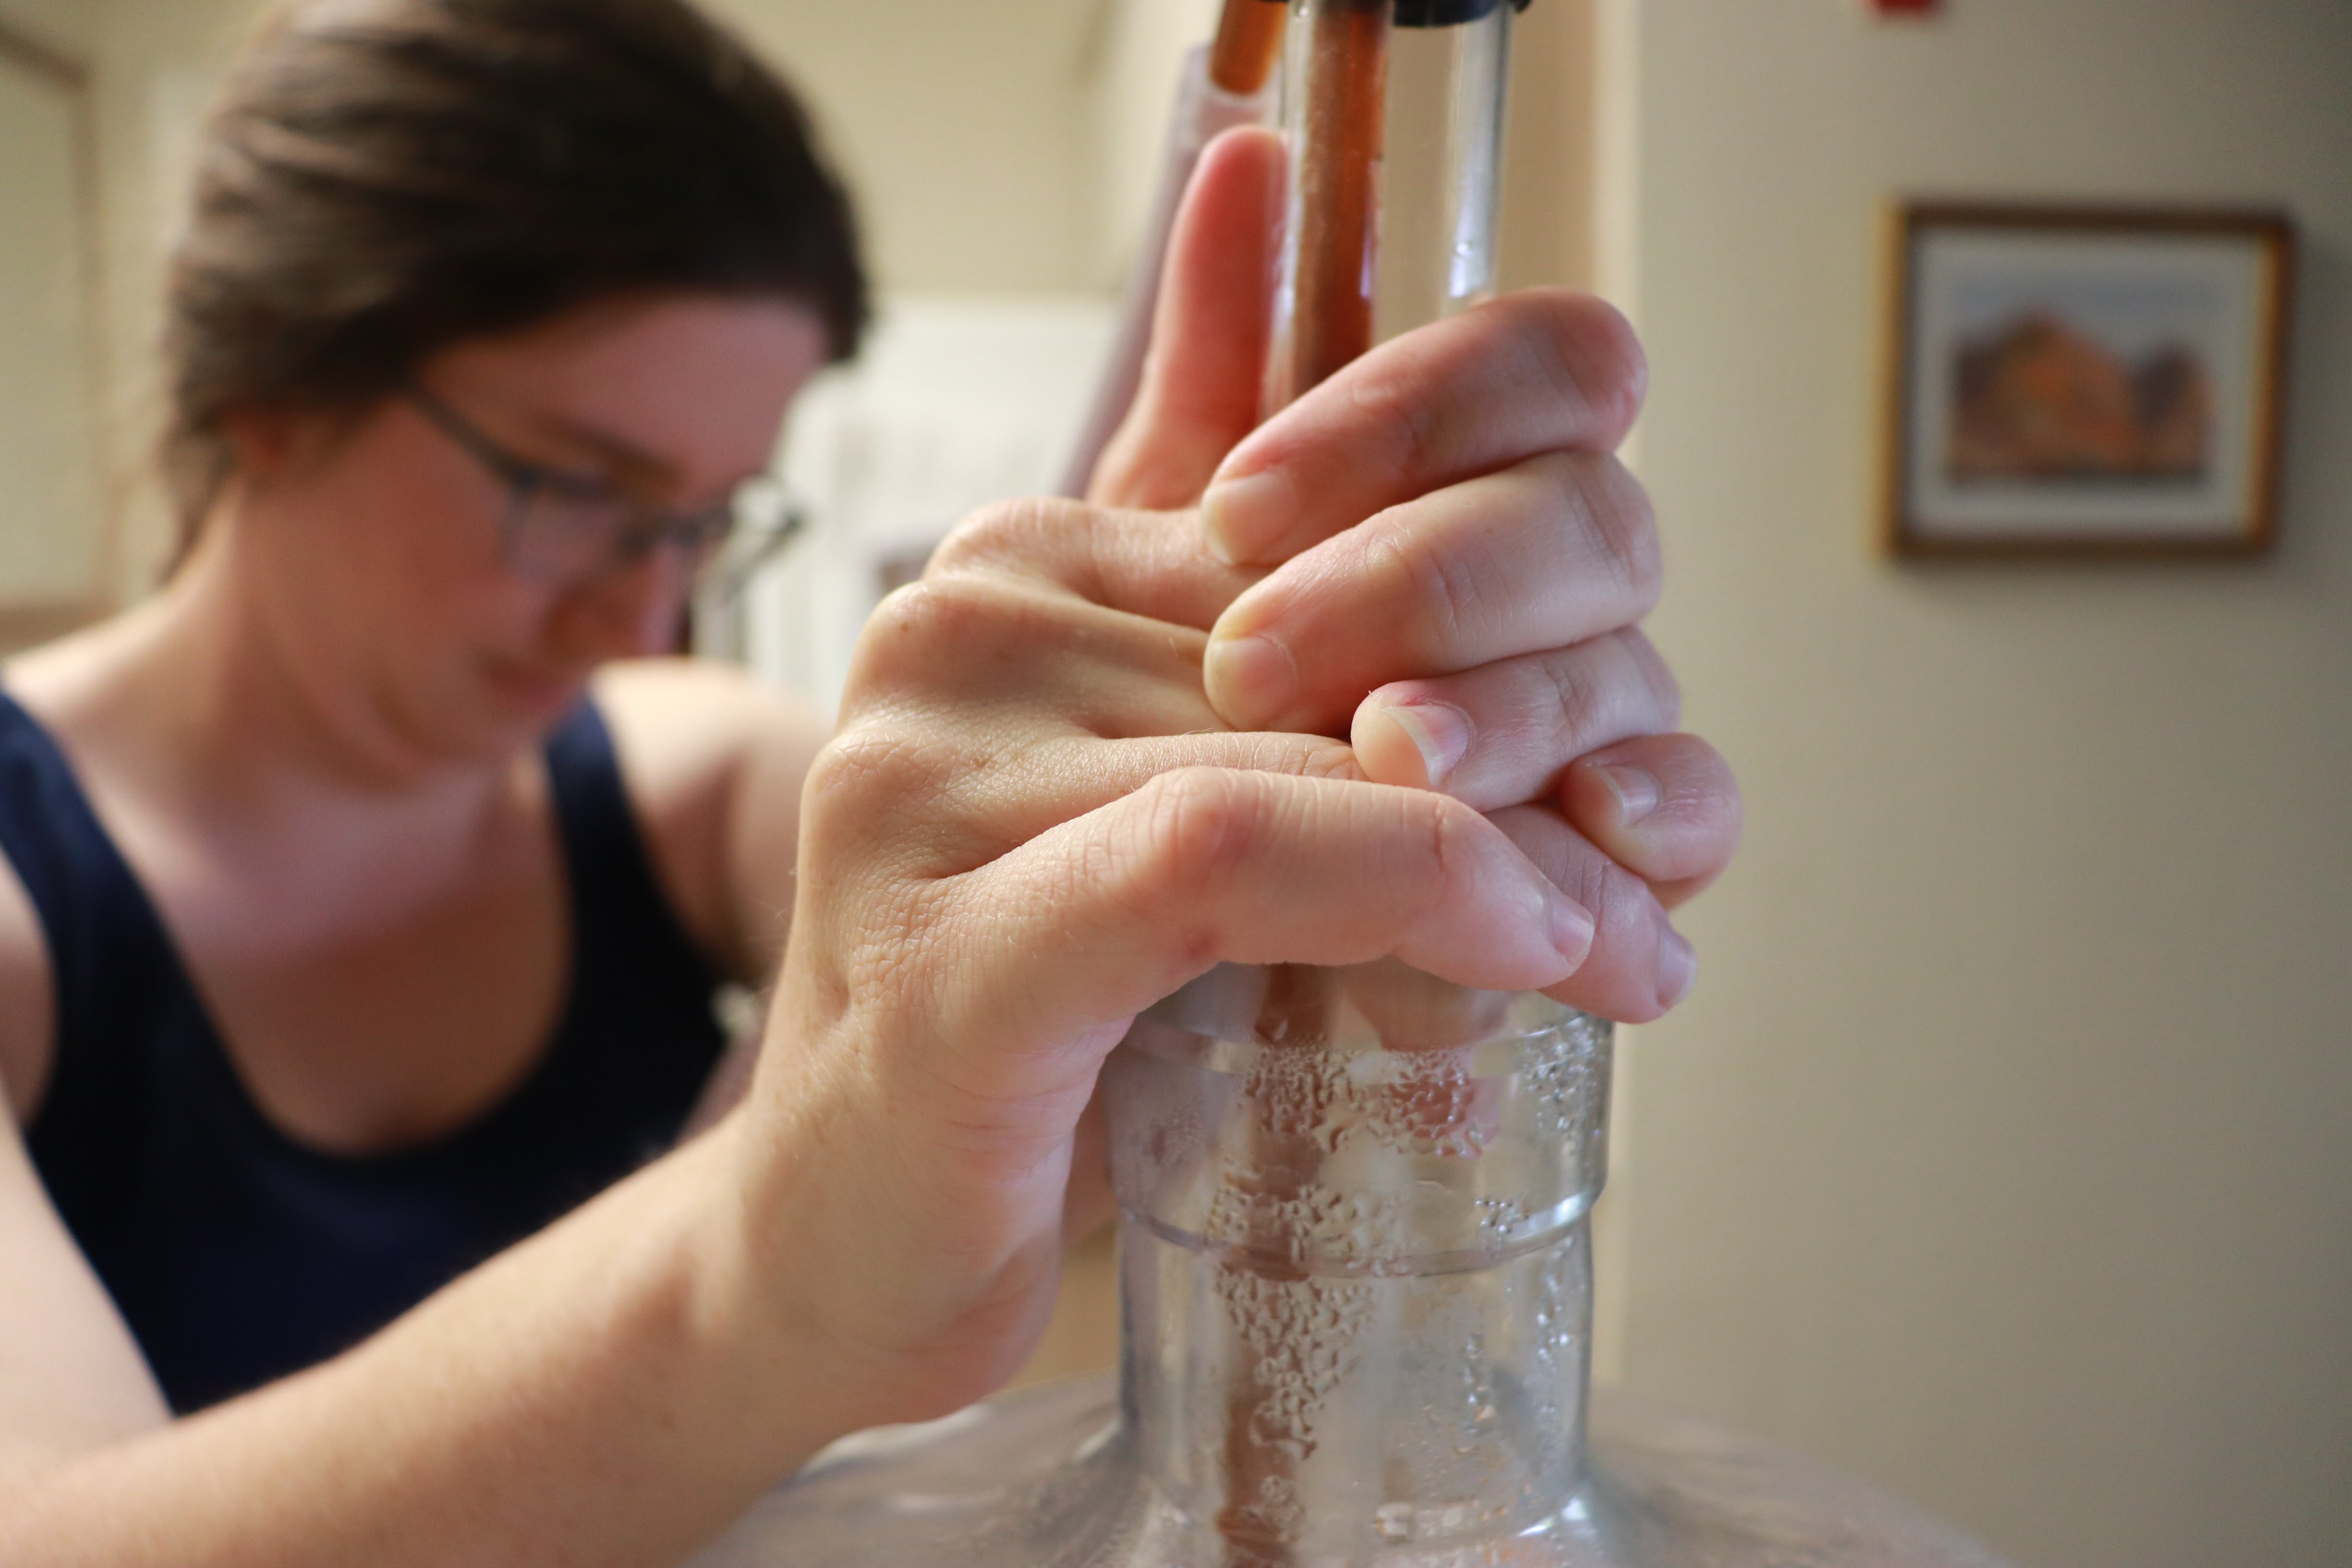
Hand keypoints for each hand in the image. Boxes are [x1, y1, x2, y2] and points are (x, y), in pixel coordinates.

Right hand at [727, 130, 1737, 1437]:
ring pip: (1323, 745)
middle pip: (1355, 621)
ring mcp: (933, 775)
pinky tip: (1534, 955)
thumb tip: (1261, 162)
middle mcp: (960, 626)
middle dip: (1547, 743)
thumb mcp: (1156, 745)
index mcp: (1023, 560)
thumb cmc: (1043, 1005)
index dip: (1514, 559)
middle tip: (1652, 862)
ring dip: (1528, 850)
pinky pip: (1238, 851)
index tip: (1602, 722)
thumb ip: (1201, 484)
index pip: (1333, 477)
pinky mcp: (955, 940)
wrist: (855, 1234)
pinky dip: (1424, 892)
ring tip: (1622, 945)